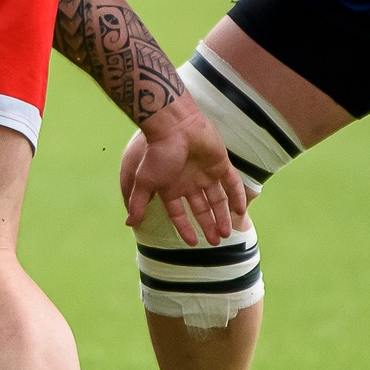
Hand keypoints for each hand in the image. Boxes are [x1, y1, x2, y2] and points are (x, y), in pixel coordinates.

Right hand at [120, 94, 245, 245]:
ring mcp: (205, 173)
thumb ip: (139, 202)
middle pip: (200, 208)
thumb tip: (129, 223)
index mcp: (170, 187)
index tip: (192, 243)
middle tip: (215, 242)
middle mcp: (188, 181)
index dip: (184, 228)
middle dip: (207, 225)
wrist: (175, 126)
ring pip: (217, 199)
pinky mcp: (220, 164)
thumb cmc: (157, 153)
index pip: (178, 213)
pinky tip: (240, 210)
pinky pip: (232, 183)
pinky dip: (237, 196)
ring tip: (227, 233)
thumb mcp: (145, 181)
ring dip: (222, 216)